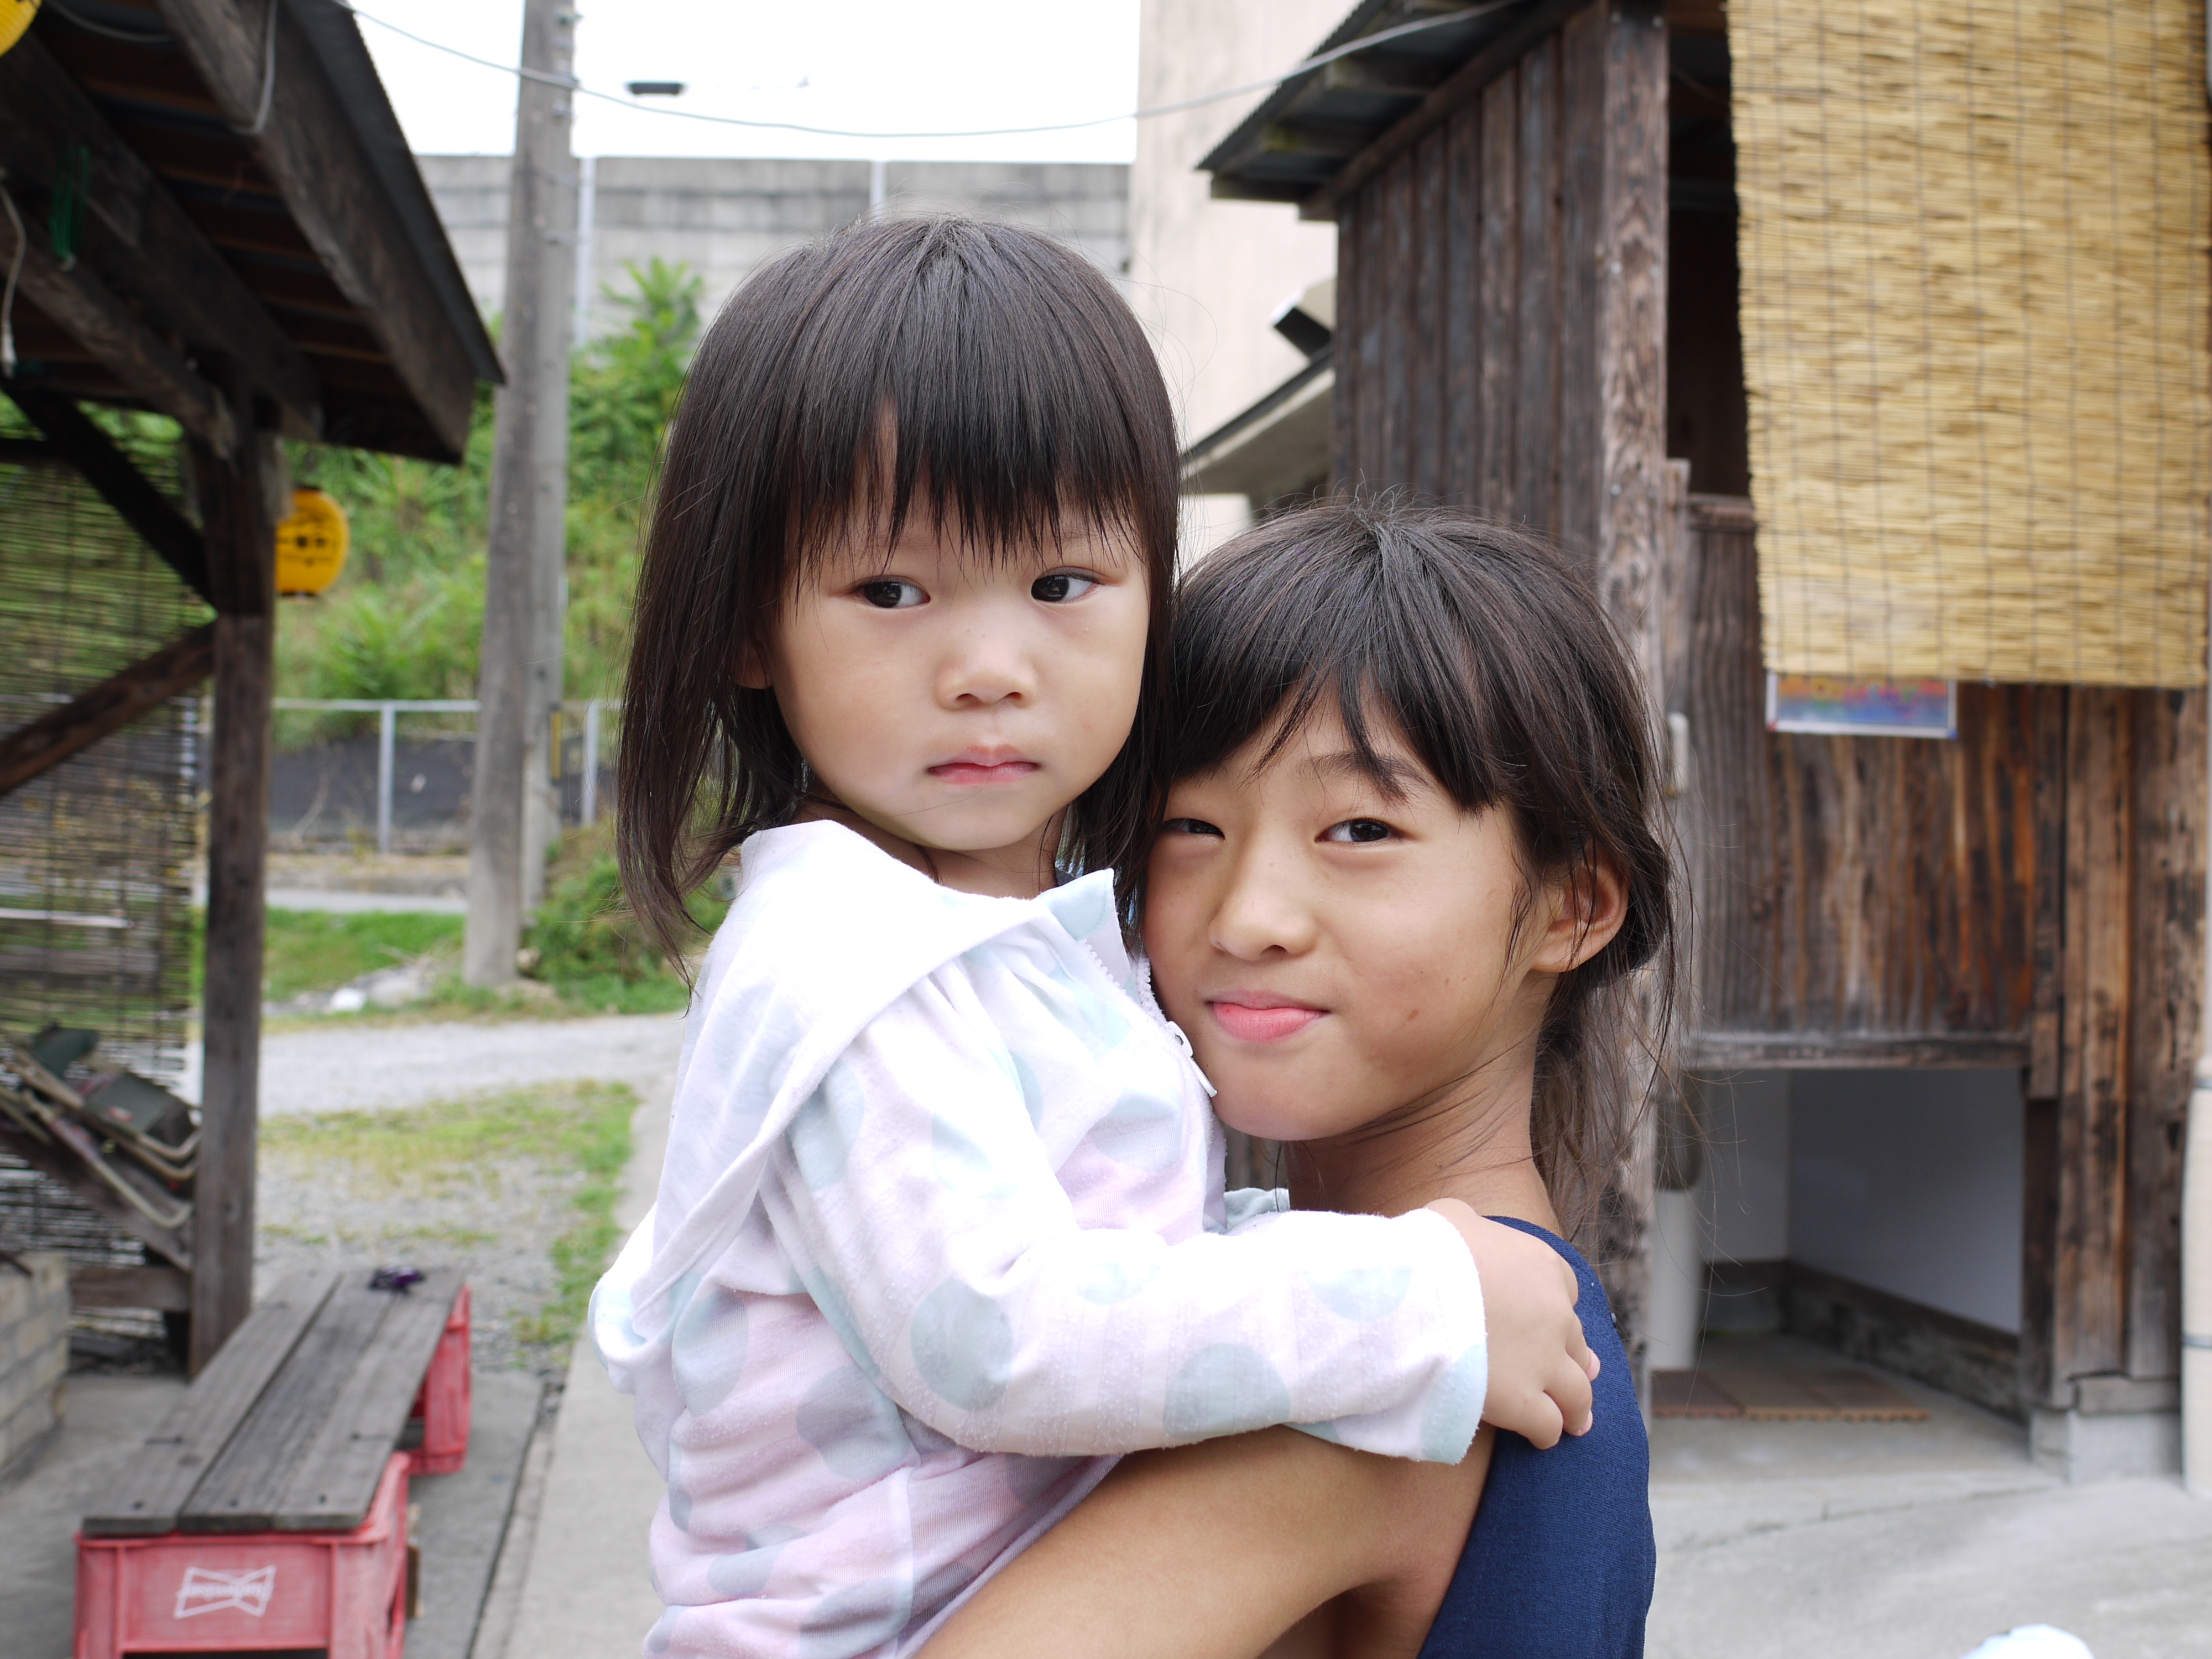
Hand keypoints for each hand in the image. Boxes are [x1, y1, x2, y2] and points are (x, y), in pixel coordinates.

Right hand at [1424, 1199, 1596, 1448]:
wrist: (1416, 1295)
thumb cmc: (1426, 1252)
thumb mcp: (1450, 1219)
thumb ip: (1471, 1224)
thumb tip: (1465, 1227)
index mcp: (1542, 1267)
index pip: (1565, 1289)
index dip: (1556, 1307)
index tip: (1549, 1321)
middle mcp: (1555, 1315)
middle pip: (1575, 1344)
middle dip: (1575, 1360)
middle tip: (1578, 1375)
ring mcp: (1544, 1361)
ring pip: (1577, 1393)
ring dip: (1577, 1407)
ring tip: (1576, 1422)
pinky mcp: (1524, 1401)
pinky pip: (1548, 1424)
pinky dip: (1548, 1432)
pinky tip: (1542, 1438)